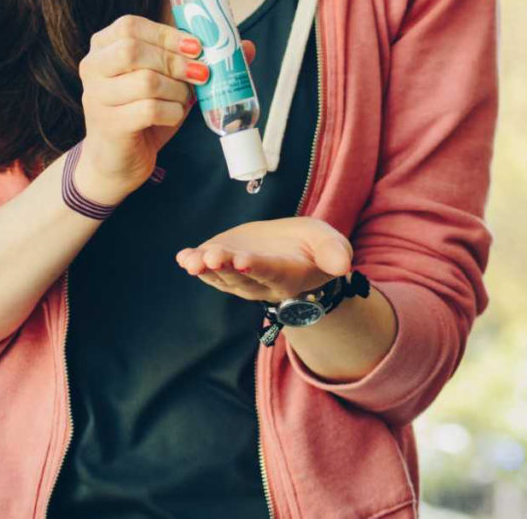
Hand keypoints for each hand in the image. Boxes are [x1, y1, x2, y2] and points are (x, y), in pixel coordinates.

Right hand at [76, 14, 254, 203]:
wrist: (117, 162)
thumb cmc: (143, 115)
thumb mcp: (169, 83)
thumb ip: (198, 63)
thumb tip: (246, 46)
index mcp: (103, 48)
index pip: (130, 26)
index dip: (167, 34)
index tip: (196, 47)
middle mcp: (92, 68)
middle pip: (134, 50)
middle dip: (175, 61)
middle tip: (201, 74)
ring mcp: (96, 97)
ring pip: (145, 81)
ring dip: (176, 90)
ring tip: (183, 100)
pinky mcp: (109, 124)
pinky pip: (149, 110)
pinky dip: (171, 112)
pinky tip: (173, 116)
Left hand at [174, 217, 352, 302]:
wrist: (296, 251)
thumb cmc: (315, 248)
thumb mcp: (331, 244)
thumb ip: (334, 254)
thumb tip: (343, 265)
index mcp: (286, 275)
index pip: (269, 272)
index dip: (256, 266)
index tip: (243, 260)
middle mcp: (258, 281)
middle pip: (239, 276)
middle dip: (224, 266)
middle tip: (212, 257)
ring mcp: (237, 274)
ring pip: (219, 275)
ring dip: (204, 267)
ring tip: (192, 260)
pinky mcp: (223, 262)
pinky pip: (206, 268)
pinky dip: (193, 262)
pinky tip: (183, 257)